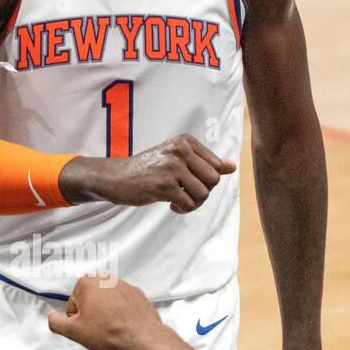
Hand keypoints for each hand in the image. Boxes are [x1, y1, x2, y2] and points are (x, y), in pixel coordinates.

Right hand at [47, 275, 166, 349]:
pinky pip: (124, 303)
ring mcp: (125, 285)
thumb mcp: (74, 332)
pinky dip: (122, 313)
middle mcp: (106, 278)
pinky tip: (124, 326)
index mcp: (87, 282)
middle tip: (98, 330)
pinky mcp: (138, 294)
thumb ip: (56, 322)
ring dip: (106, 313)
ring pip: (107, 301)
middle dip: (92, 314)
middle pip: (90, 300)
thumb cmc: (107, 332)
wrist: (143, 337)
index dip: (76, 319)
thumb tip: (51, 317)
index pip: (73, 303)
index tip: (86, 328)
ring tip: (112, 329)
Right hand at [60, 134, 235, 213]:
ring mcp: (172, 167)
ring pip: (204, 193)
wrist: (116, 177)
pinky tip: (171, 204)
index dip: (207, 179)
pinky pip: (189, 204)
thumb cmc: (148, 169)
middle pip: (214, 180)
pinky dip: (183, 209)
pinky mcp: (164, 185)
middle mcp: (180, 150)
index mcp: (185, 141)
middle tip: (186, 193)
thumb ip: (204, 162)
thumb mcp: (177, 158)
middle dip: (203, 192)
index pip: (216, 165)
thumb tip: (232, 167)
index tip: (191, 181)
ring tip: (178, 199)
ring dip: (193, 203)